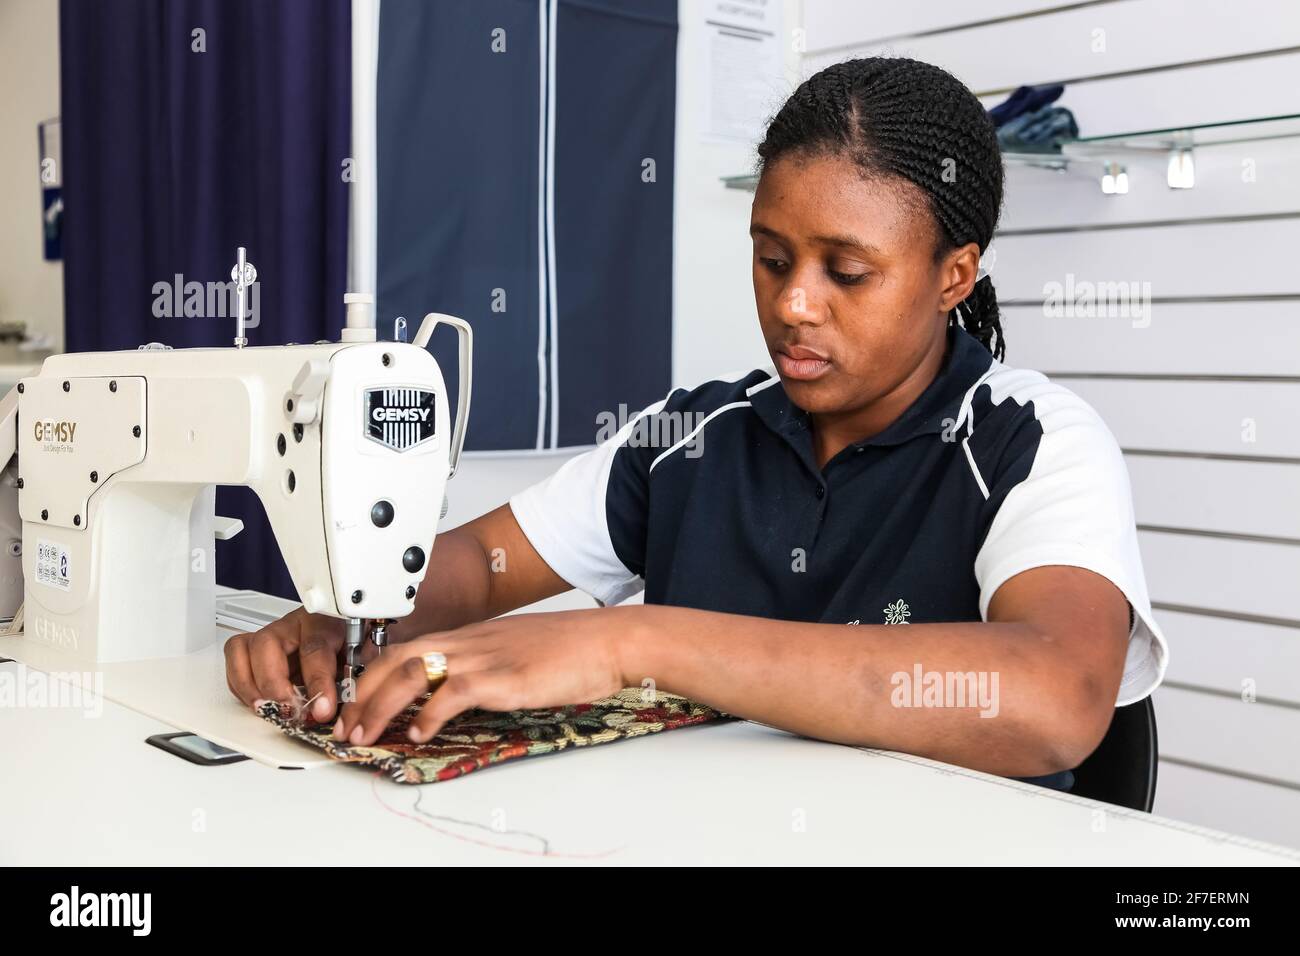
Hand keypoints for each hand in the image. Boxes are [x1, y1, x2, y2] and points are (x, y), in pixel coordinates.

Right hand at [224, 608, 369, 720]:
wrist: (349, 628)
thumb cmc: (354, 643)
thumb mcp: (364, 658)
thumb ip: (354, 679)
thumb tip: (351, 709)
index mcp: (326, 623)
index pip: (315, 650)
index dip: (317, 683)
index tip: (322, 709)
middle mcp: (293, 624)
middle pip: (267, 644)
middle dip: (273, 682)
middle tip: (286, 709)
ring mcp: (272, 633)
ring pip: (242, 649)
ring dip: (249, 685)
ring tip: (265, 708)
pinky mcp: (256, 646)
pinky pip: (235, 659)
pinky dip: (241, 685)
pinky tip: (258, 701)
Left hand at [332, 606, 643, 746]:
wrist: (607, 640)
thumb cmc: (570, 648)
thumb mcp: (515, 651)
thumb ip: (485, 666)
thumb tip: (460, 693)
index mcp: (471, 637)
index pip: (405, 649)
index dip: (372, 677)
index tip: (355, 703)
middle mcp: (470, 642)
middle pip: (396, 659)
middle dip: (362, 693)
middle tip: (346, 725)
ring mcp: (485, 657)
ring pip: (413, 672)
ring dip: (380, 705)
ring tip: (365, 733)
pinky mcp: (504, 676)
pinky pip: (454, 691)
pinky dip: (430, 712)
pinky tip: (418, 732)